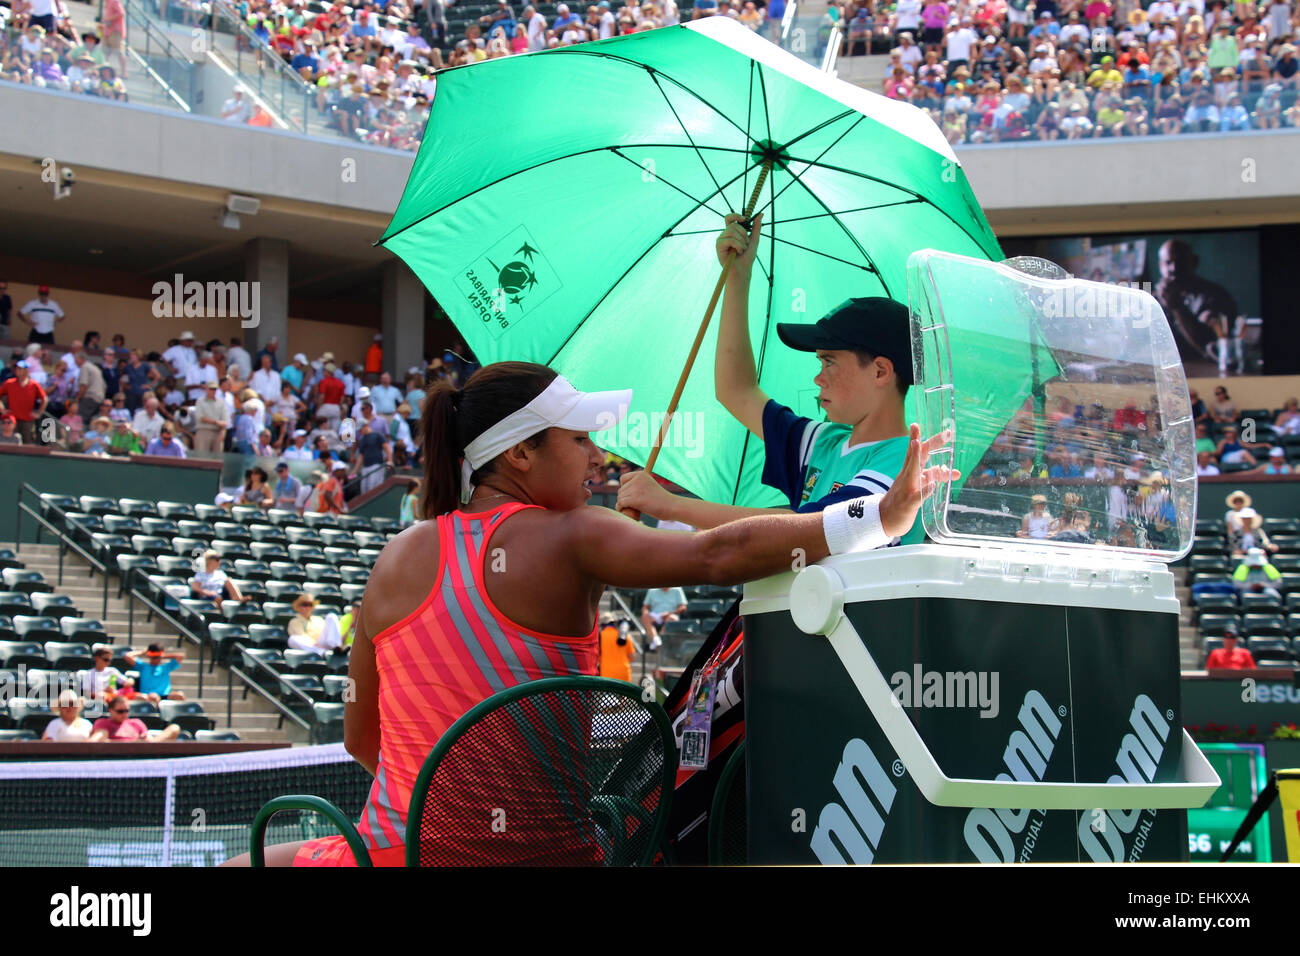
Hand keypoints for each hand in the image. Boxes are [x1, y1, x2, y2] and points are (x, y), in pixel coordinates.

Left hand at [617, 469, 673, 517]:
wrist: (672, 506)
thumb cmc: (661, 500)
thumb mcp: (649, 487)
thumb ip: (637, 485)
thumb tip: (621, 490)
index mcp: (641, 474)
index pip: (623, 479)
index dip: (625, 488)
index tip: (631, 495)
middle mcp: (637, 479)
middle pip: (621, 490)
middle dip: (625, 498)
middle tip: (634, 505)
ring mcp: (636, 488)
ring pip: (620, 497)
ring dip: (623, 504)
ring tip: (633, 508)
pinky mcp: (634, 499)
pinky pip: (620, 503)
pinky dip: (621, 508)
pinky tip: (627, 511)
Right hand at [717, 212, 761, 275]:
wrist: (743, 269)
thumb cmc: (747, 257)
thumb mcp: (754, 240)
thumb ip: (756, 227)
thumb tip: (761, 214)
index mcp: (732, 232)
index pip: (730, 218)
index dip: (735, 215)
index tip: (744, 219)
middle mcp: (725, 234)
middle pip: (734, 225)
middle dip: (743, 234)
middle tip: (746, 244)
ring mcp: (721, 239)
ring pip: (732, 231)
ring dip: (741, 241)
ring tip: (742, 250)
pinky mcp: (718, 245)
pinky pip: (730, 239)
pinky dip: (738, 246)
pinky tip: (738, 252)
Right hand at [878, 424, 959, 538]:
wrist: (884, 520)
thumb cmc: (902, 500)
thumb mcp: (917, 485)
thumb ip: (932, 476)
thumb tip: (950, 470)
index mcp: (909, 472)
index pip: (914, 452)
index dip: (916, 437)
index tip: (916, 424)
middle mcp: (907, 478)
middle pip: (917, 457)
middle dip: (930, 444)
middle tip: (945, 434)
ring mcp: (906, 490)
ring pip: (912, 472)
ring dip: (917, 459)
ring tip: (919, 445)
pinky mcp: (908, 505)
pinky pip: (917, 497)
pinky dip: (925, 491)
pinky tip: (932, 485)